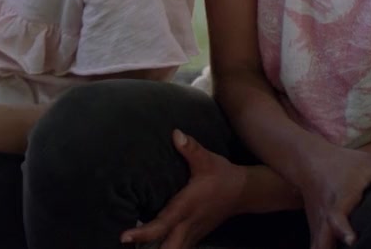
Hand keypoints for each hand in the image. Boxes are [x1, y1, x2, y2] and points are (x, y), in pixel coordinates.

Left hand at [121, 130, 246, 248]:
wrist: (245, 192)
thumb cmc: (222, 175)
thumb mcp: (208, 160)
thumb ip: (191, 148)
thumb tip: (175, 134)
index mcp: (187, 207)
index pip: (163, 224)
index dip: (144, 232)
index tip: (125, 237)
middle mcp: (188, 224)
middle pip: (168, 248)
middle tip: (124, 248)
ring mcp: (193, 233)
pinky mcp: (196, 235)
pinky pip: (180, 248)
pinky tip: (150, 248)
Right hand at [296, 145, 370, 248]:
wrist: (307, 160)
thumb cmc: (345, 162)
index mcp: (340, 197)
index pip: (337, 215)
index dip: (343, 228)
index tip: (352, 241)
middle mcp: (325, 213)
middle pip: (322, 239)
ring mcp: (317, 223)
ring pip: (316, 246)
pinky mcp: (315, 229)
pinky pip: (318, 247)